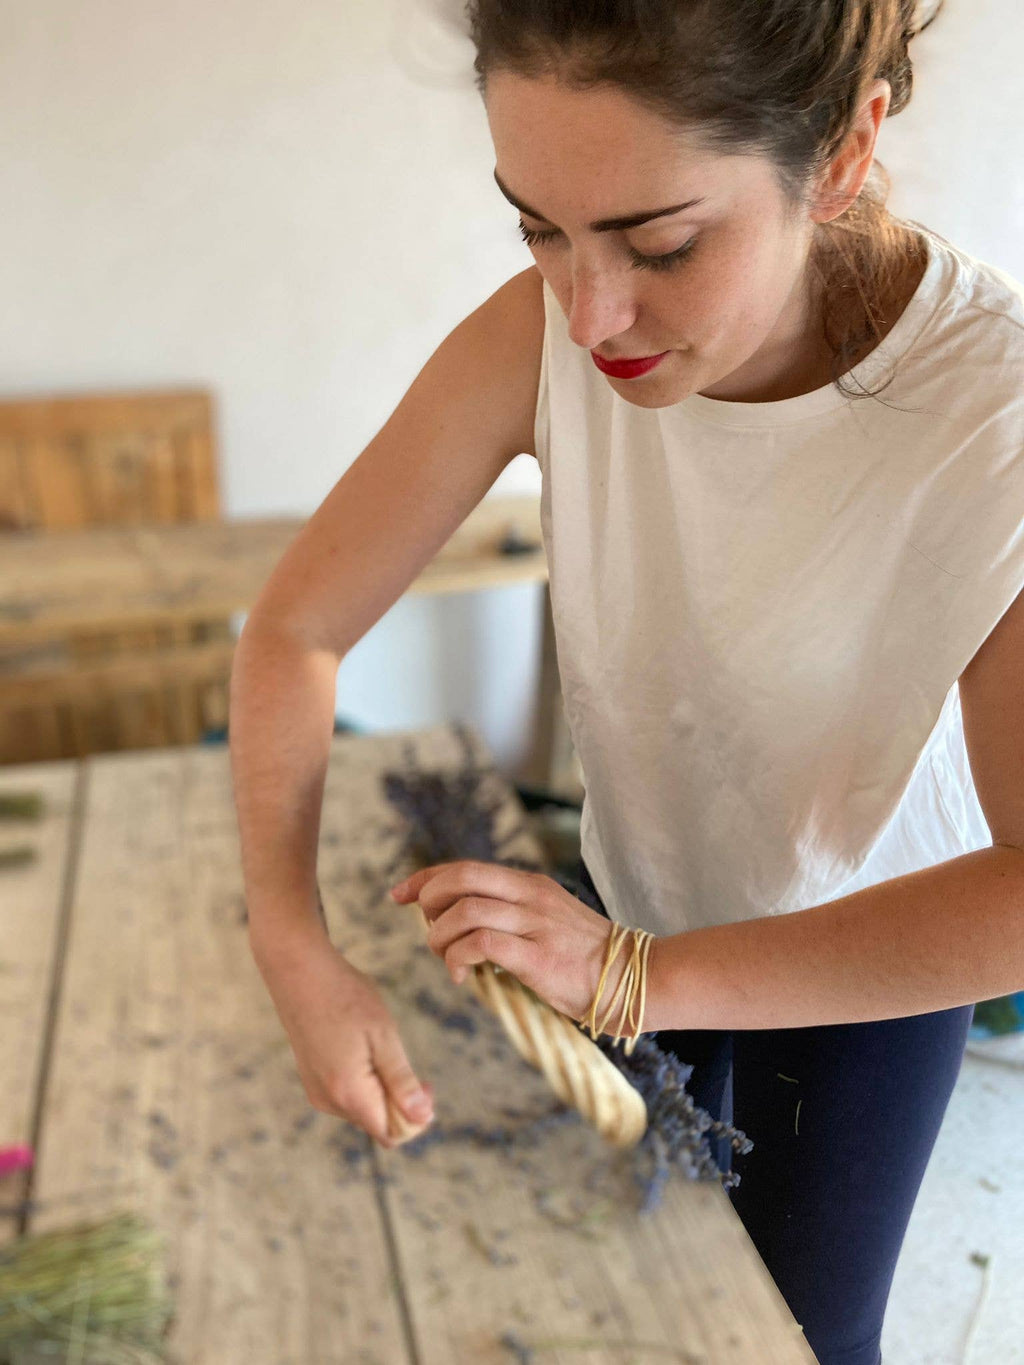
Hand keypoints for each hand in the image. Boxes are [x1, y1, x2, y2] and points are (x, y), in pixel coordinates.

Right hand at [249, 923, 434, 1148]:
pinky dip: (363, 1082)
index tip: (424, 1083)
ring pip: (362, 1109)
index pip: (391, 1134)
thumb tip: (422, 1118)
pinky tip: (361, 1048)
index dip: (414, 1117)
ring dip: (381, 1089)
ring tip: (380, 1047)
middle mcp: (328, 1101)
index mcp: (349, 1093)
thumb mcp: (384, 1036)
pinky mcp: (312, 1080)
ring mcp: (317, 1091)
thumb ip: (402, 1081)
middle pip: (376, 1123)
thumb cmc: (346, 998)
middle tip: (406, 1059)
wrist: (300, 973)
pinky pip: (346, 1096)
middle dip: (399, 1102)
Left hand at [390, 859, 627, 1025]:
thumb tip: (462, 926)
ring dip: (440, 937)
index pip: (466, 868)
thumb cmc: (586, 959)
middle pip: (460, 878)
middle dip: (428, 901)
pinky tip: (462, 976)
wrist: (632, 979)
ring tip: (447, 959)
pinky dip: (458, 958)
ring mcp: (534, 923)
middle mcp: (530, 896)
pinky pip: (480, 944)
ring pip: (464, 911)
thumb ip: (510, 916)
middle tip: (428, 931)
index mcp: (530, 885)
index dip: (426, 879)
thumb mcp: (547, 921)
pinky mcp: (537, 956)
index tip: (399, 894)